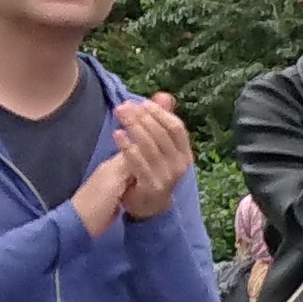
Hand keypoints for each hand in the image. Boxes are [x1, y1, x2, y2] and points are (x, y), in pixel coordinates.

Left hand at [71, 95, 186, 234]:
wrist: (149, 206)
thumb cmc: (154, 170)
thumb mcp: (162, 146)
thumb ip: (162, 121)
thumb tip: (163, 95)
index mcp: (185, 154)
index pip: (177, 128)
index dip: (160, 114)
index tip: (142, 103)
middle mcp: (179, 165)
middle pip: (162, 135)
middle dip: (142, 117)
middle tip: (124, 106)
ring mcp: (166, 177)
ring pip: (150, 146)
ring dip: (134, 127)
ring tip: (120, 114)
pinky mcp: (150, 186)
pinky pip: (138, 163)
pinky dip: (127, 147)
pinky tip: (117, 134)